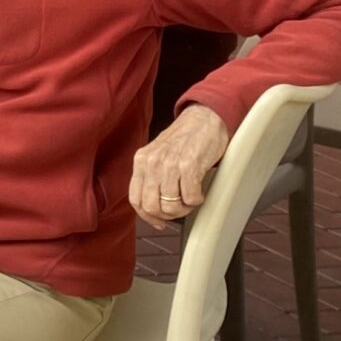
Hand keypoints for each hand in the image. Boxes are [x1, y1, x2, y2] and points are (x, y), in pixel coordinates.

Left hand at [129, 103, 228, 228]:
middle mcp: (153, 162)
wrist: (204, 118)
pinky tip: (199, 189)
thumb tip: (150, 208)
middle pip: (152, 207)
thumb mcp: (158, 155)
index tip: (159, 221)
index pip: (135, 199)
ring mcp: (170, 163)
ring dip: (185, 208)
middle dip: (168, 215)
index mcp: (142, 160)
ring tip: (191, 196)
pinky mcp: (190, 165)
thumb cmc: (184, 139)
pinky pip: (190, 198)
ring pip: (171, 206)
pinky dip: (197, 199)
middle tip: (180, 207)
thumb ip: (151, 176)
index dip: (147, 216)